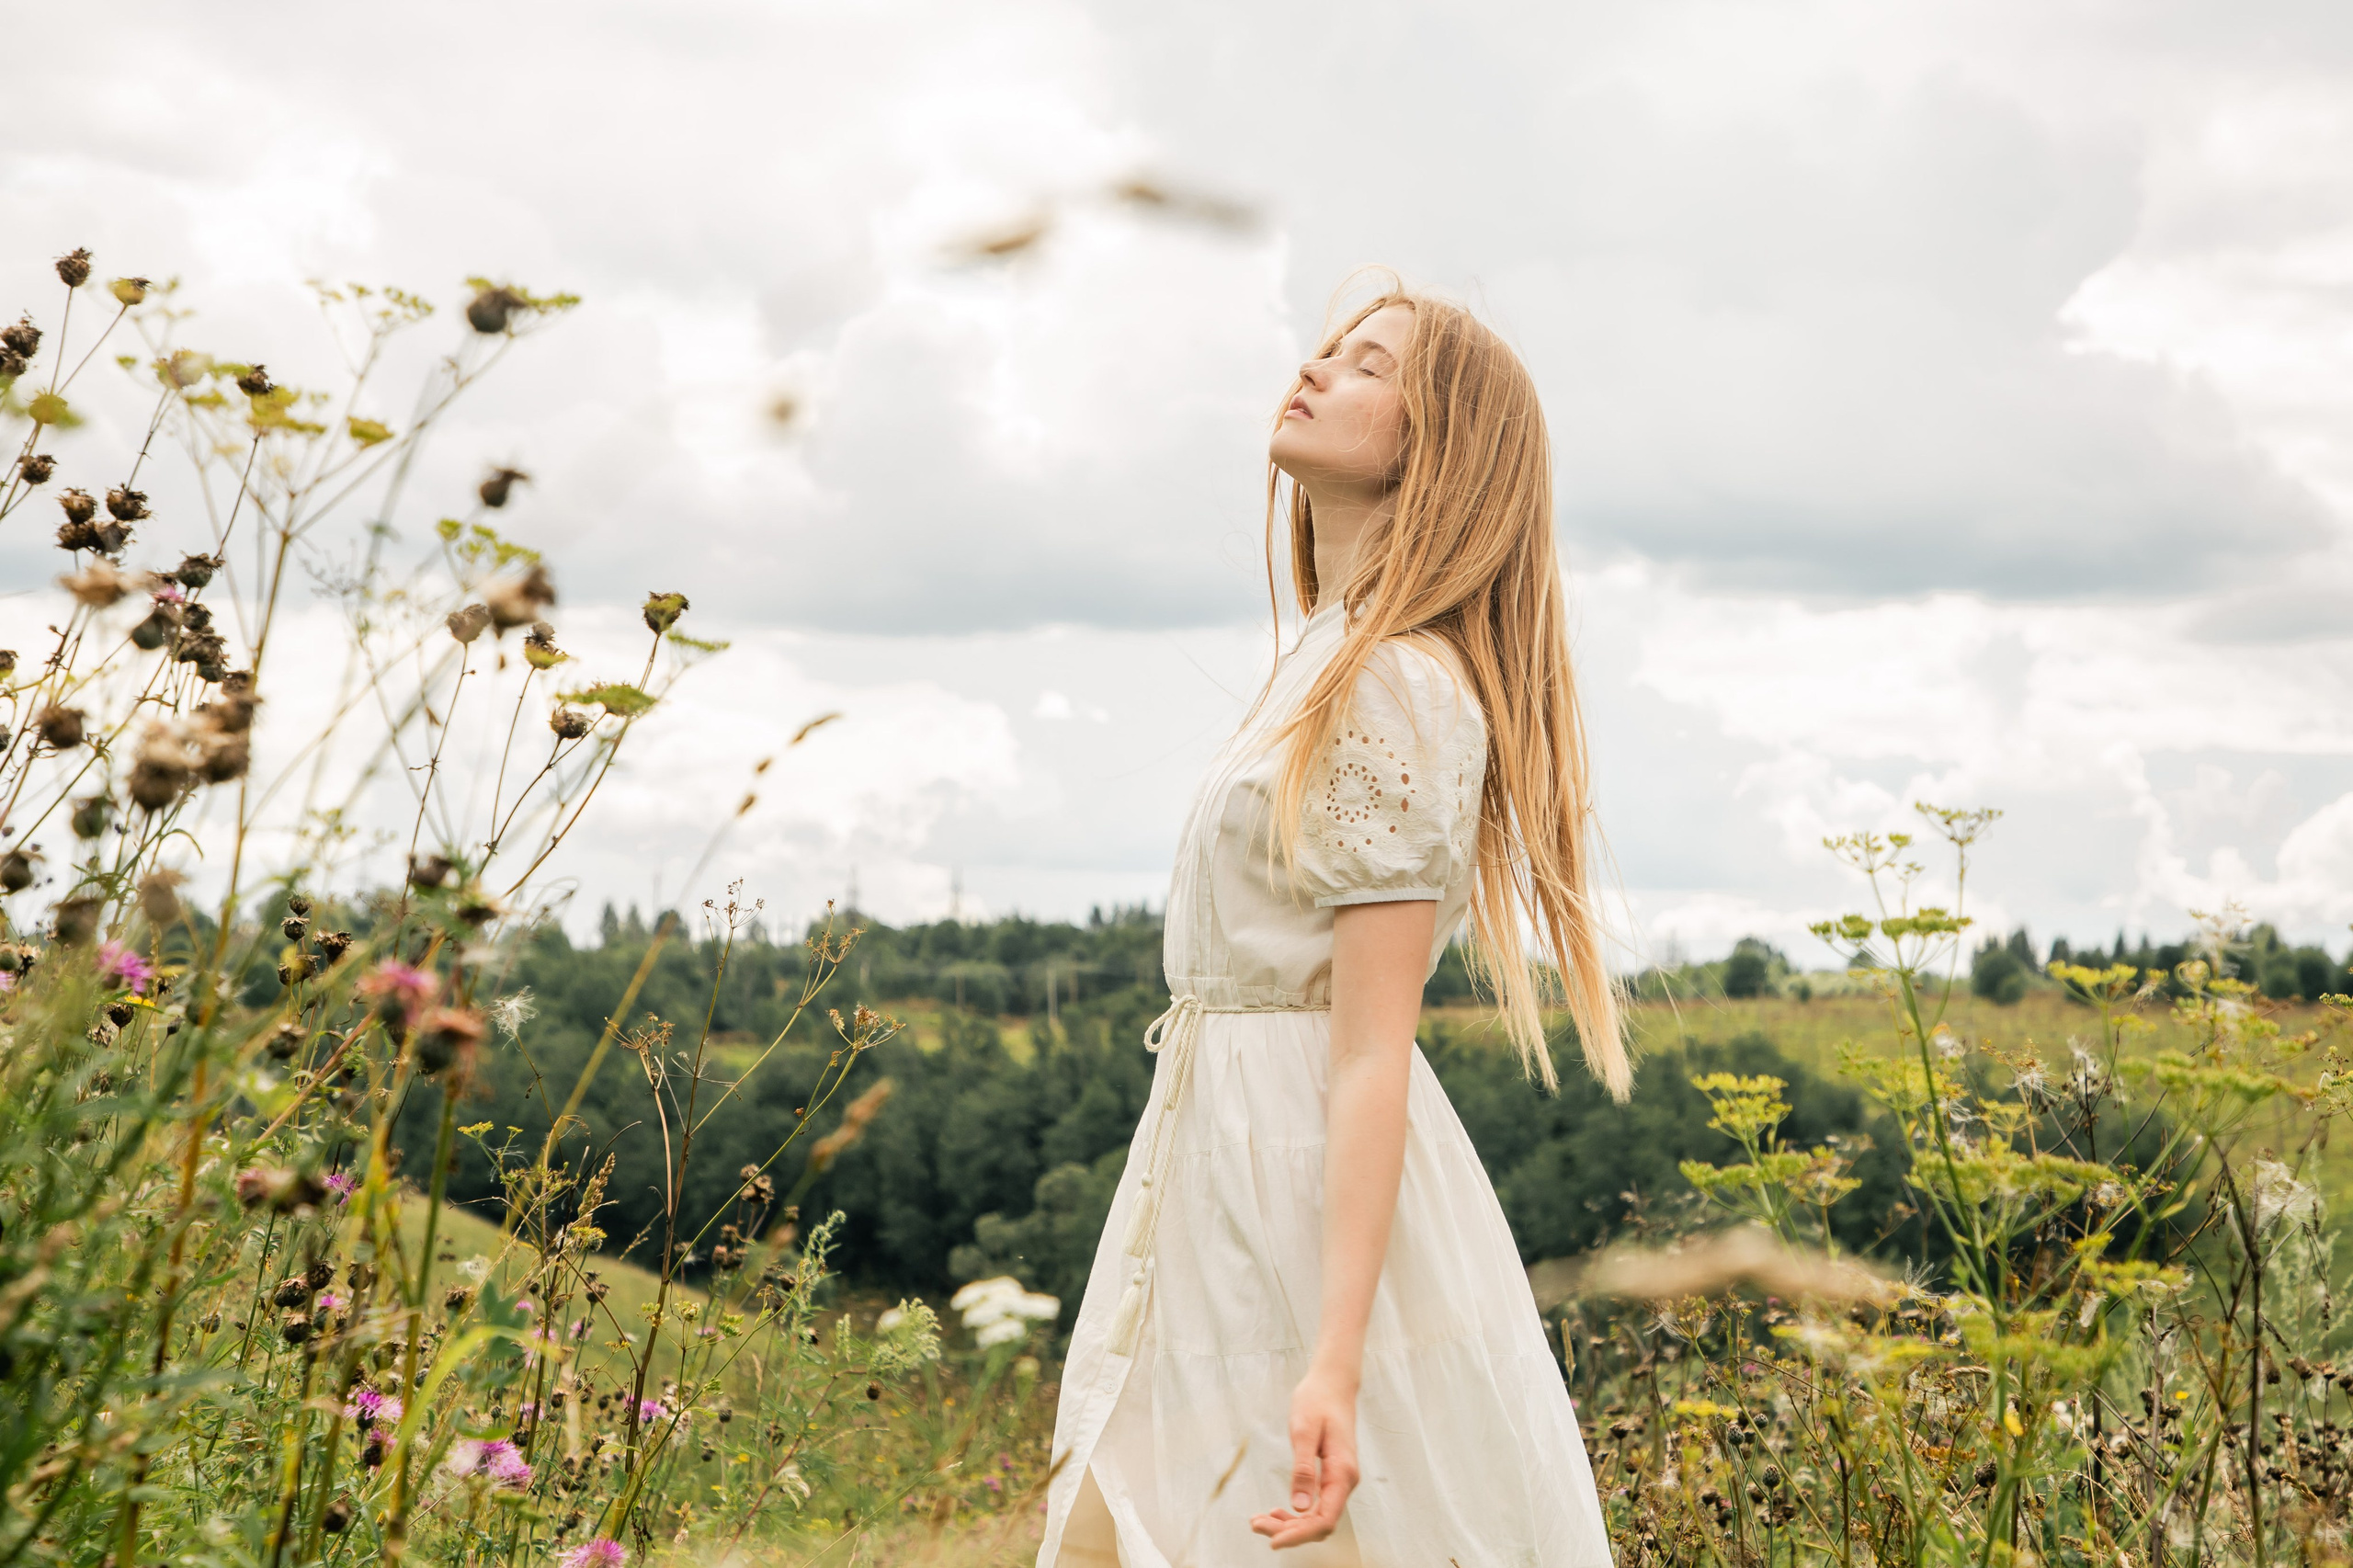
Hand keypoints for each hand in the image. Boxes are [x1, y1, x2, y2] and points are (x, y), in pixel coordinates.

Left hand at [1249, 1366, 1359, 1548]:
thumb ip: (1303, 1469)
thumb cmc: (1318, 1401)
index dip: (1299, 1535)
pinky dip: (1296, 1513)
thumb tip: (1299, 1506)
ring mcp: (1339, 1480)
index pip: (1324, 1519)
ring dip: (1290, 1524)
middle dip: (1288, 1531)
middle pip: (1319, 1523)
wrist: (1332, 1384)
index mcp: (1342, 1472)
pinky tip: (1277, 1512)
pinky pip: (1316, 1505)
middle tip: (1256, 1524)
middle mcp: (1345, 1481)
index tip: (1273, 1540)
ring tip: (1259, 1521)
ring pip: (1317, 1517)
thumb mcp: (1304, 1431)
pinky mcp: (1331, 1477)